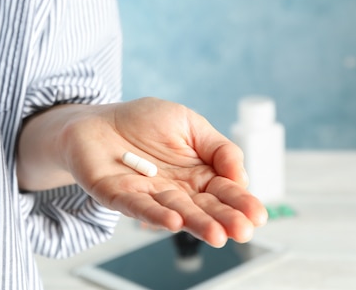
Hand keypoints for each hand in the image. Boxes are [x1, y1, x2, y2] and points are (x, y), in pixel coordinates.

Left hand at [19, 97, 267, 247]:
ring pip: (176, 211)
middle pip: (204, 207)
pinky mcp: (118, 195)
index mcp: (197, 174)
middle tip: (243, 230)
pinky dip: (154, 214)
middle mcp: (176, 190)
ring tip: (218, 235)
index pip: (224, 190)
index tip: (257, 214)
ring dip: (197, 224)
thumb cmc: (144, 121)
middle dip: (224, 219)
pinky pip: (137, 206)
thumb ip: (218, 147)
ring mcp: (148, 195)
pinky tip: (174, 221)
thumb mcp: (189, 123)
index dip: (240, 201)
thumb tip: (240, 175)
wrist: (98, 119)